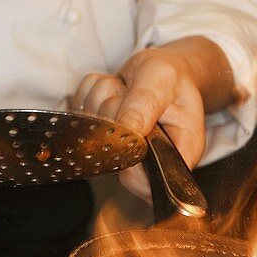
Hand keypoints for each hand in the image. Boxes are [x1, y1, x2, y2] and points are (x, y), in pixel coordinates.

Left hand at [73, 47, 204, 200]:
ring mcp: (122, 151)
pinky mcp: (102, 138)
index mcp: (178, 154)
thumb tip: (128, 129)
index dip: (130, 163)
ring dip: (100, 98)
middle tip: (131, 94)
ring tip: (125, 89)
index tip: (128, 127)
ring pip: (90, 129)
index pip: (148, 184)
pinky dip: (90, 93)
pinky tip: (113, 90)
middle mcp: (149, 161)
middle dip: (113, 112)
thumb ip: (145, 103)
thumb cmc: (172, 79)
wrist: (166, 72)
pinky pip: (79, 113)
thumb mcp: (163, 81)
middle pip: (112, 155)